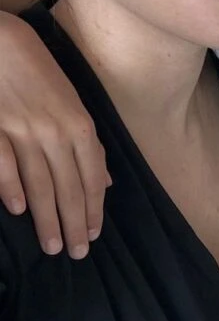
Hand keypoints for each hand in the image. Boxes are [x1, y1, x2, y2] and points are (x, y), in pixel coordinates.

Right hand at [0, 11, 108, 256]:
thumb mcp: (70, 101)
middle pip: (69, 185)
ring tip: (53, 245)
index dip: (94, 207)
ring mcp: (23, 129)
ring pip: (40, 182)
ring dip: (48, 217)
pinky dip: (11, 186)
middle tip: (77, 252)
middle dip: (75, 222)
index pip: (92, 175)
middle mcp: (55, 130)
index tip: (94, 233)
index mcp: (79, 123)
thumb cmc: (35, 68)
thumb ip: (86, 143)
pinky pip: (4, 162)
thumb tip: (106, 179)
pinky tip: (18, 209)